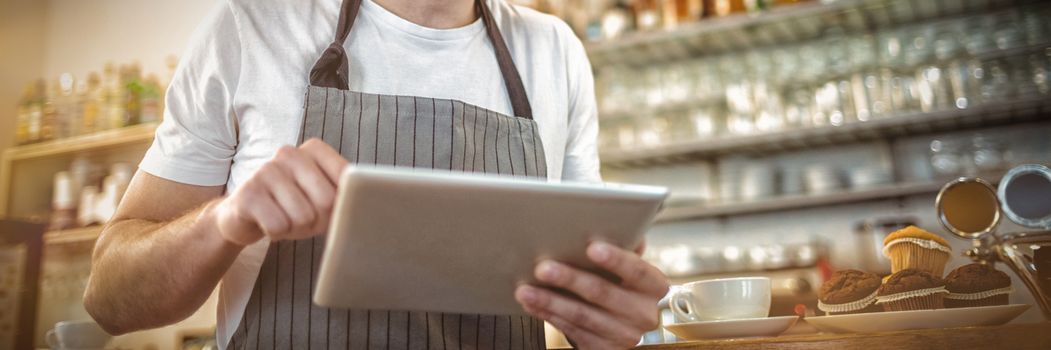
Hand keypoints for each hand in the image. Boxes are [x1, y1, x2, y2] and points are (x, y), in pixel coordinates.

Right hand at [214, 138, 347, 245]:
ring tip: (284, 218)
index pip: (347, 179)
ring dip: (296, 228)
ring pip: (303, 217)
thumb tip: (365, 206)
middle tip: (303, 218)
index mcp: (314, 150)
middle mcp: (289, 153)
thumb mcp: (322, 196)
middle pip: (327, 201)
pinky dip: (276, 233)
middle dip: (319, 220)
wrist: (245, 214)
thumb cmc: (292, 206)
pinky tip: (267, 222)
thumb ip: (344, 194)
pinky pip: (278, 226)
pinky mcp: (248, 194)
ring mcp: (266, 171)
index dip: (342, 204)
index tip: (329, 207)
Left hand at [515, 241, 669, 348]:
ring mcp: (625, 335)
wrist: (642, 336)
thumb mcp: (639, 277)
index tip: (592, 247)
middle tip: (543, 268)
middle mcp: (643, 313)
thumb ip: (629, 253)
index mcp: (654, 287)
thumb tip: (625, 227)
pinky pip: (573, 331)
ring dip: (550, 301)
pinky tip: (533, 305)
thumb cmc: (633, 294)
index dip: (616, 259)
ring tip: (526, 290)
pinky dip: (550, 316)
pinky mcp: (605, 349)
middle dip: (569, 279)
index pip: (637, 270)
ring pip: (582, 315)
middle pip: (602, 293)